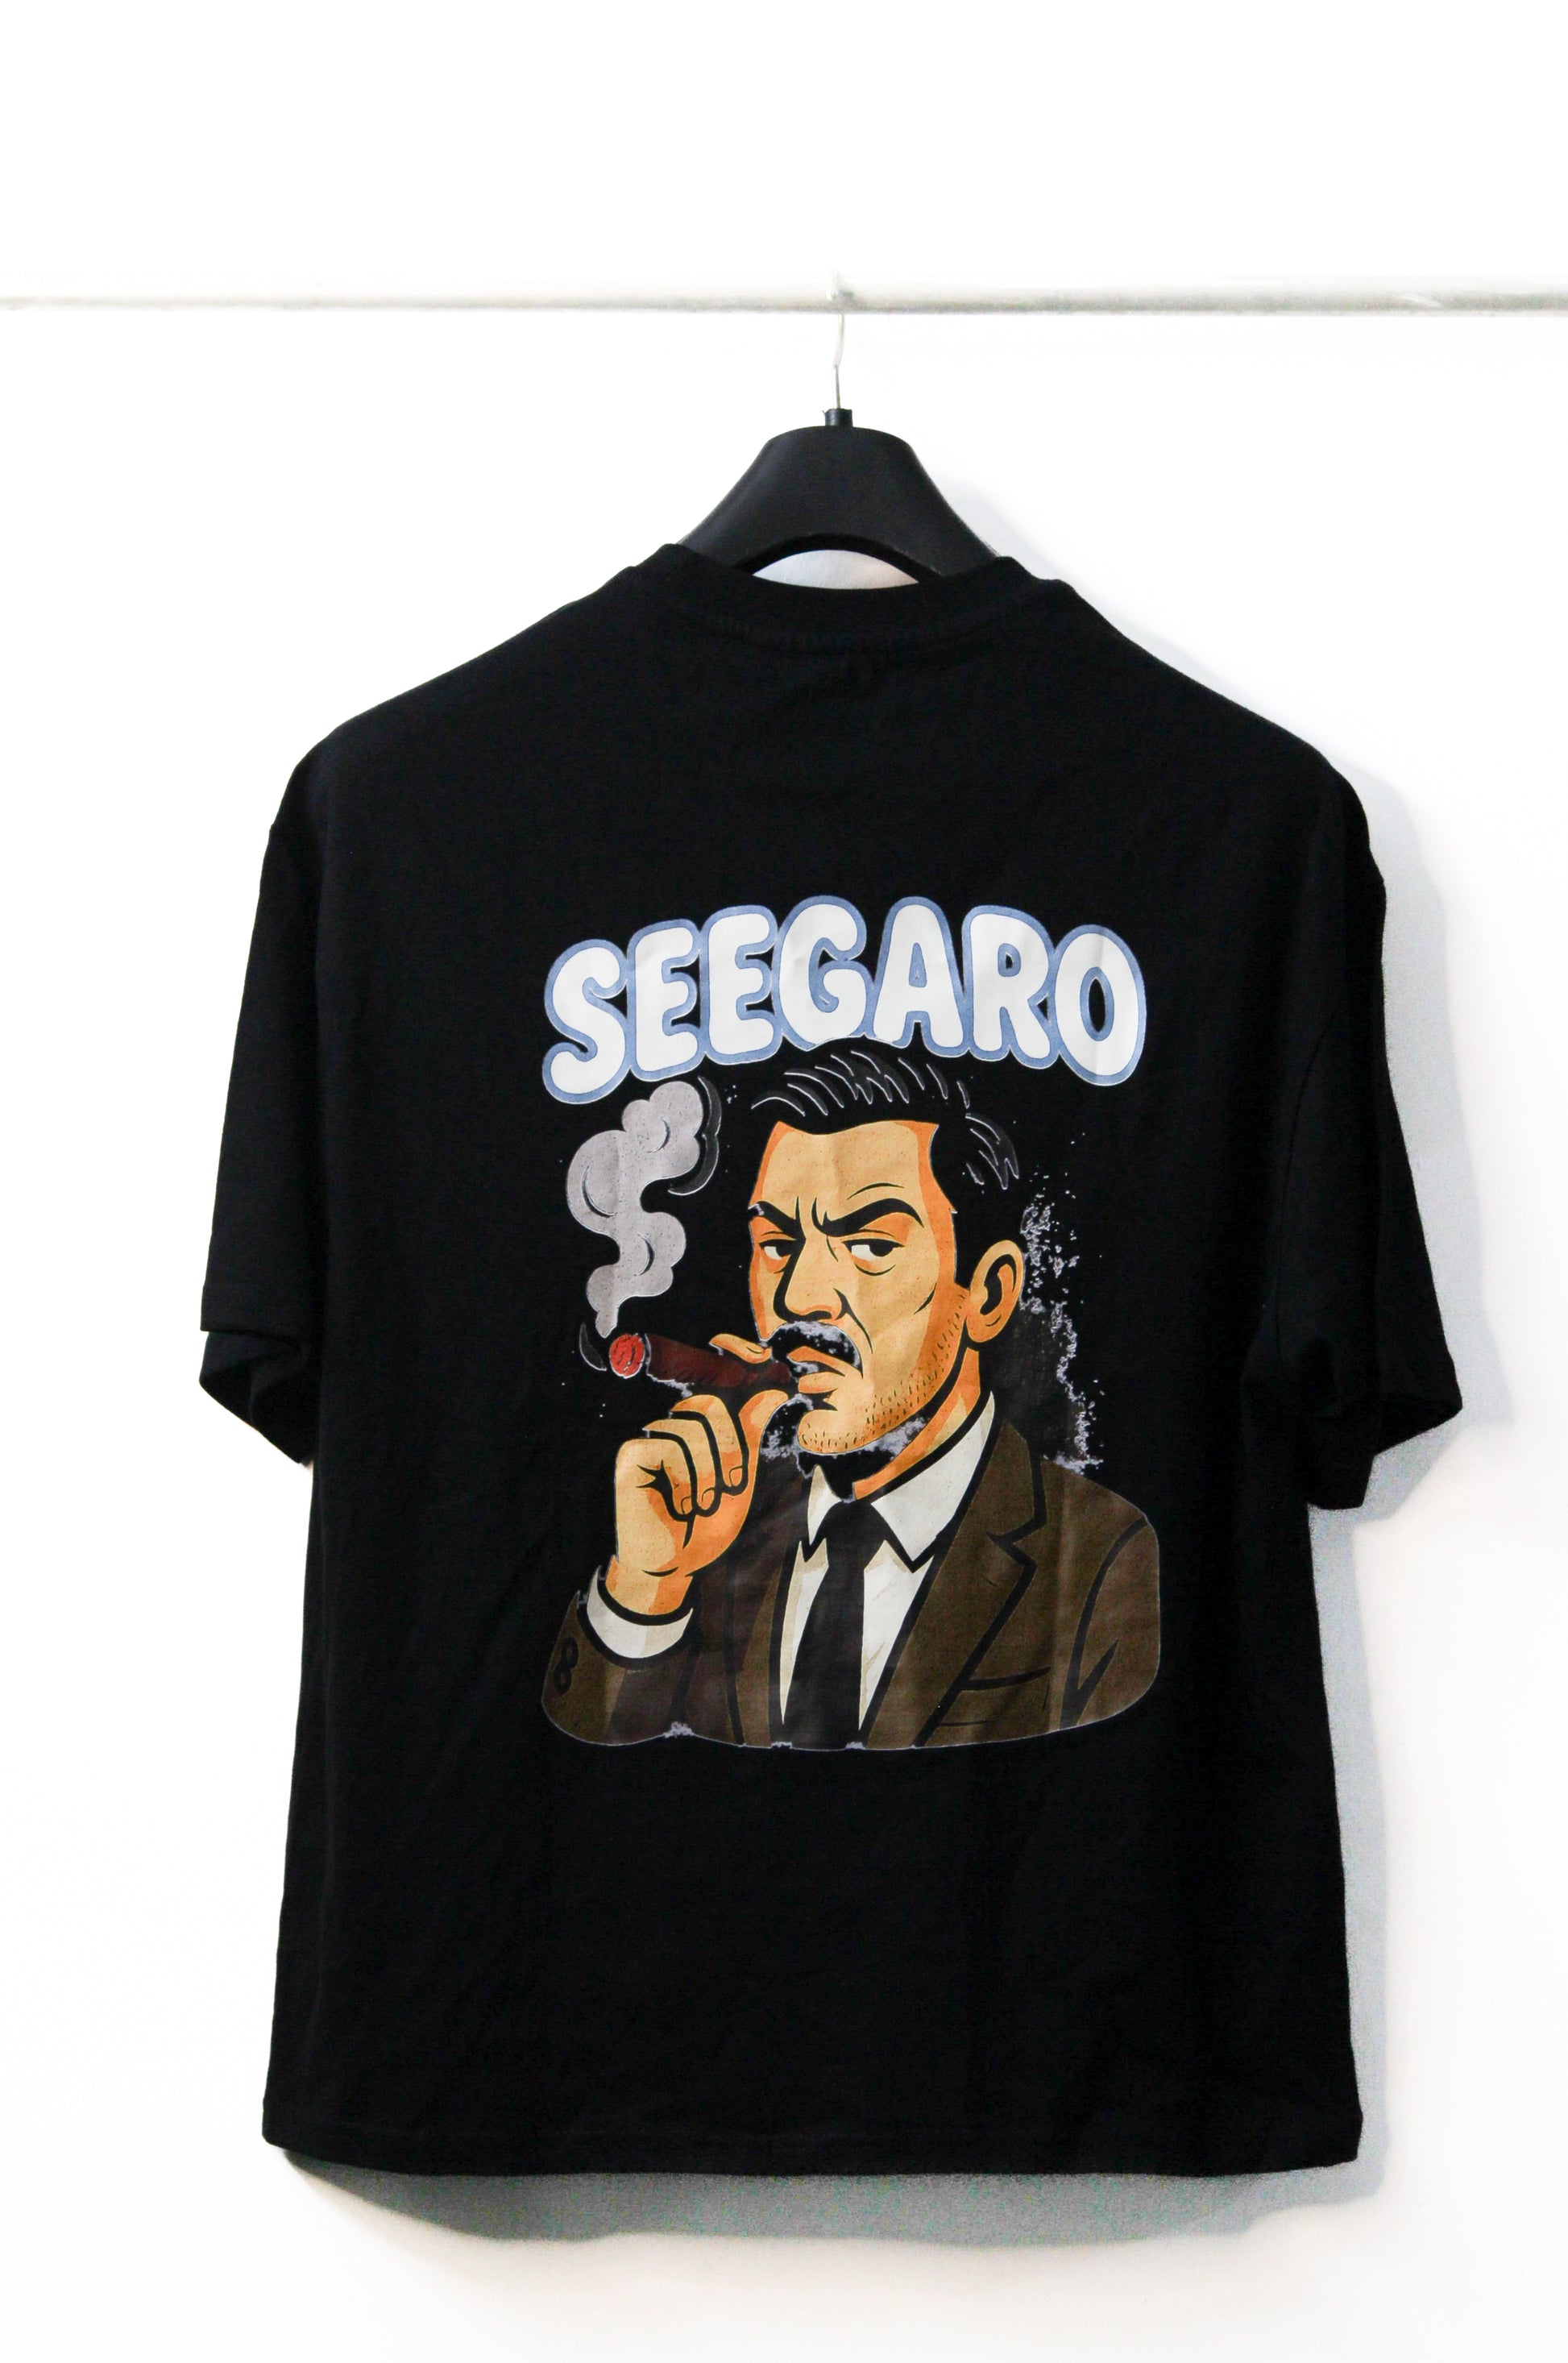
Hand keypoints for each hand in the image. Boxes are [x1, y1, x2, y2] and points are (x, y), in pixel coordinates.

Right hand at [605, 1346, 789, 1616]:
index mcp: (700, 1427)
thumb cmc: (705, 1525)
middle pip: (710, 1407)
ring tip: (699, 1505)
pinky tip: (677, 1506)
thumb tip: (774, 1392)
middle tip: (724, 1490)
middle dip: (729, 1451)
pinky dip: (682, 1480)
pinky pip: (666, 1445)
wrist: (672, 1566)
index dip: (731, 1357)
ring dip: (707, 1475)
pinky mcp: (631, 1454)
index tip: (750, 1350)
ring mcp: (649, 1437)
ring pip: (692, 1429)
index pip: (715, 1382)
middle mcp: (672, 1425)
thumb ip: (751, 1435)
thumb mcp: (739, 1478)